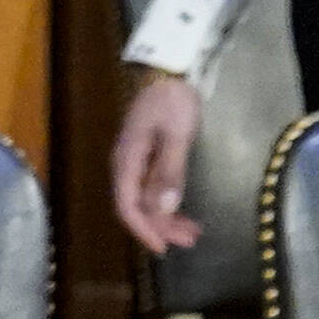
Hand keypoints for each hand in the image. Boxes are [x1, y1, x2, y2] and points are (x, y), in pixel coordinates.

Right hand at [113, 70, 203, 260]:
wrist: (168, 70)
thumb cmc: (172, 101)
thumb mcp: (176, 135)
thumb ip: (169, 172)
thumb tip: (162, 209)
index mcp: (127, 162)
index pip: (128, 206)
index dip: (144, 229)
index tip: (164, 247)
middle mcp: (126, 165)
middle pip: (136, 206)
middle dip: (160, 227)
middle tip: (188, 241)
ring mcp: (136, 161)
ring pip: (145, 198)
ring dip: (166, 217)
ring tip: (192, 231)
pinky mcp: (148, 155)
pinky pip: (152, 187)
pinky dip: (167, 202)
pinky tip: (182, 208)